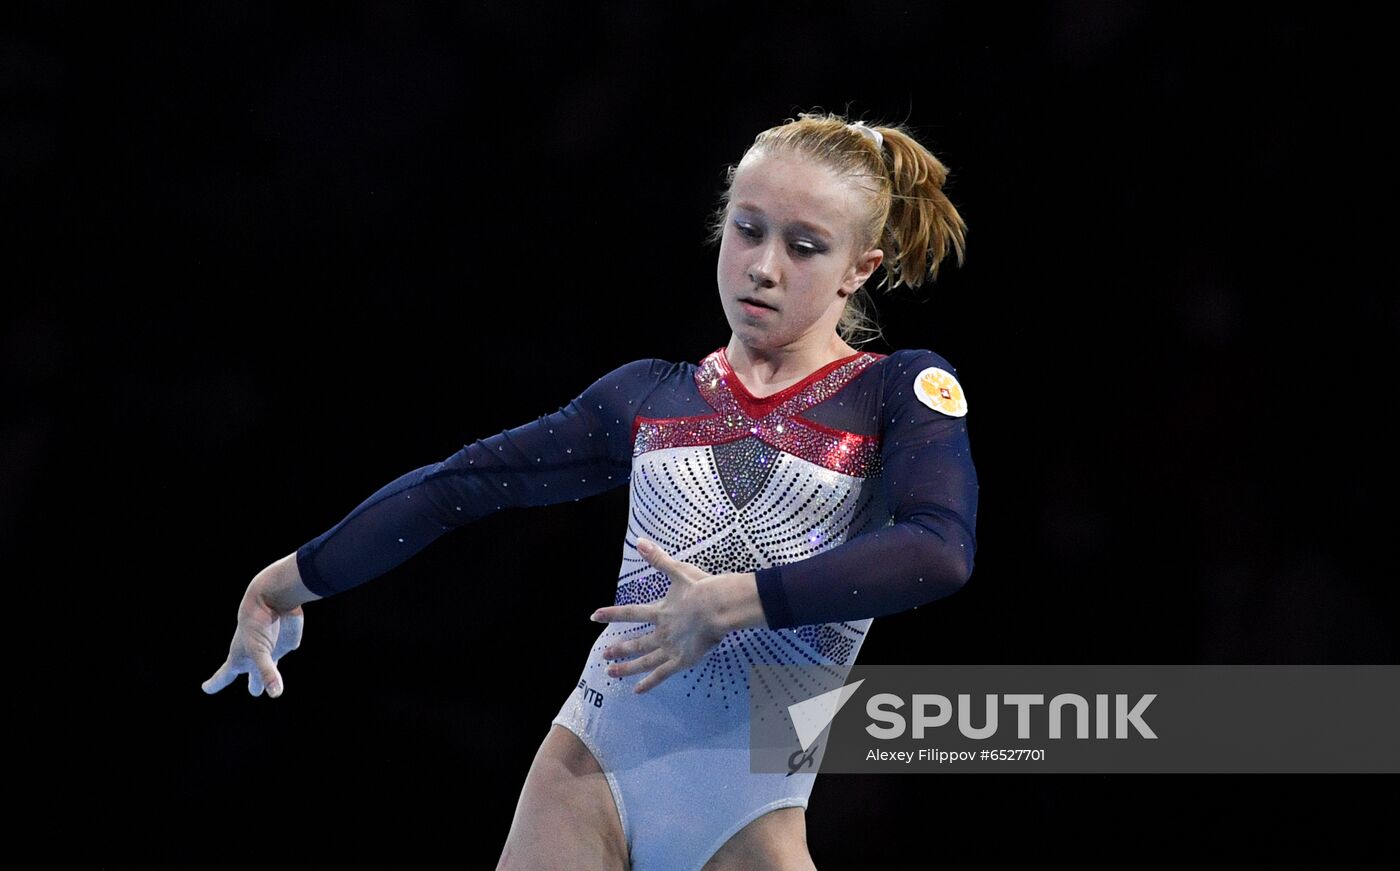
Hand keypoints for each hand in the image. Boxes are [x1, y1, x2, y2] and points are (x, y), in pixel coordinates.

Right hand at [202, 579, 304, 698]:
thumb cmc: (258, 624)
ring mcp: (271, 648)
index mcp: (240, 656)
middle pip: (252, 673)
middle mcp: (254, 654)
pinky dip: (283, 653)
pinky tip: (285, 649)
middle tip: (255, 691)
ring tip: (263, 685)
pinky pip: (284, 650)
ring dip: (266, 675)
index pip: (224, 675)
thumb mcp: (260, 652)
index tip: (206, 688)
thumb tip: (275, 694)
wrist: (273, 597)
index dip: (215, 683)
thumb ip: (267, 673)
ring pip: (269, 666)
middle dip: (253, 683)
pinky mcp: (286, 642)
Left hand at [590, 538, 725, 693]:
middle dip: (618, 648)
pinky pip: (662, 674)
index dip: (611, 614)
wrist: (718, 606)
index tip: (594, 616)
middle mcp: (661, 631)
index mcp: (660, 611)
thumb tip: (639, 541)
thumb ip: (658, 559)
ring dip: (626, 667)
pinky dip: (648, 682)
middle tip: (603, 655)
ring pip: (644, 661)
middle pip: (635, 642)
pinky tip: (637, 691)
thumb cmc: (702, 587)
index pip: (630, 613)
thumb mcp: (678, 570)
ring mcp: (670, 648)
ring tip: (610, 673)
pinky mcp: (682, 660)